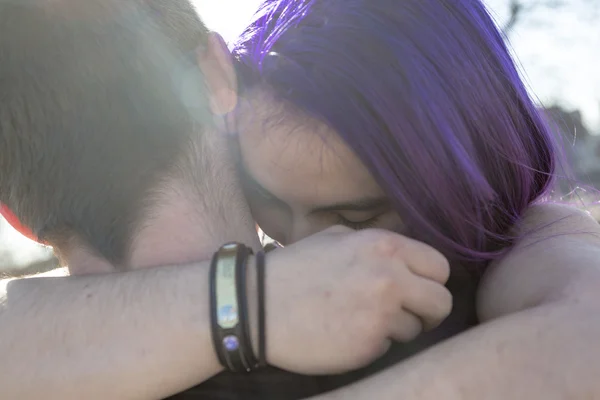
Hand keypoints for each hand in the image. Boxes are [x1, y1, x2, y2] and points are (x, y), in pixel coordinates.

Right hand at [264, 226, 451, 374]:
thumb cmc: (293, 269)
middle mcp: (390, 277)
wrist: (256, 305)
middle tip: (405, 313)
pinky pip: (390, 346)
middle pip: (441, 301)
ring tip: (364, 321)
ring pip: (417, 328)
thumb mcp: (335, 238)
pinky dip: (375, 343)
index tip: (416, 289)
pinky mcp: (368, 344)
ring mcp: (381, 313)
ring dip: (398, 328)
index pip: (440, 266)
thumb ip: (375, 244)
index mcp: (384, 246)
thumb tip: (403, 258)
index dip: (430, 280)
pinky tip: (349, 333)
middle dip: (426, 310)